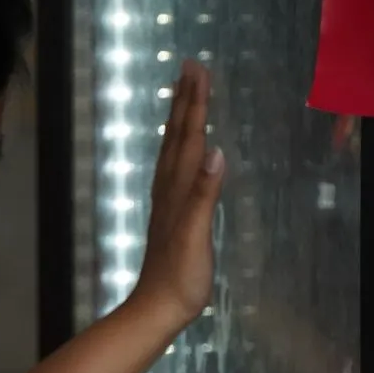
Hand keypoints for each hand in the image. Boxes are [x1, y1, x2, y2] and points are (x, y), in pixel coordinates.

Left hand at [127, 60, 223, 331]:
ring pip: (174, 148)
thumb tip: (215, 153)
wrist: (158, 306)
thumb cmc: (181, 276)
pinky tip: (184, 149)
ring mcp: (168, 200)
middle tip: (189, 66)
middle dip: (185, 100)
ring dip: (179, 118)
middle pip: (178, 135)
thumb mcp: (196, 235)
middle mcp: (169, 187)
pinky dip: (180, 147)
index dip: (195, 103)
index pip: (189, 137)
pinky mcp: (170, 212)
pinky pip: (175, 167)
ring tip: (184, 94)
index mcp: (178, 188)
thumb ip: (204, 195)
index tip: (198, 70)